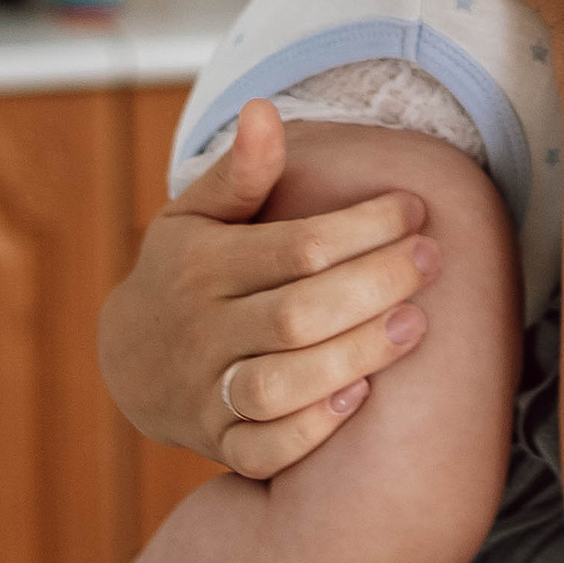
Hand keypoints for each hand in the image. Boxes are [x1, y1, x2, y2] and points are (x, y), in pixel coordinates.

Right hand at [99, 101, 442, 480]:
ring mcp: (207, 394)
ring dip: (355, 356)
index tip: (414, 207)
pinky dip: (310, 432)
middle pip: (297, 315)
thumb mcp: (197, 214)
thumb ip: (239, 171)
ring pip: (281, 386)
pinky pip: (262, 452)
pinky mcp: (219, 445)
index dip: (362, 226)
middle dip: (376, 286)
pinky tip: (362, 395)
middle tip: (433, 260)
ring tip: (415, 324)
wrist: (131, 361)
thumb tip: (265, 110)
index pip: (295, 246)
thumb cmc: (186, 270)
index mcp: (200, 266)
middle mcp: (201, 332)